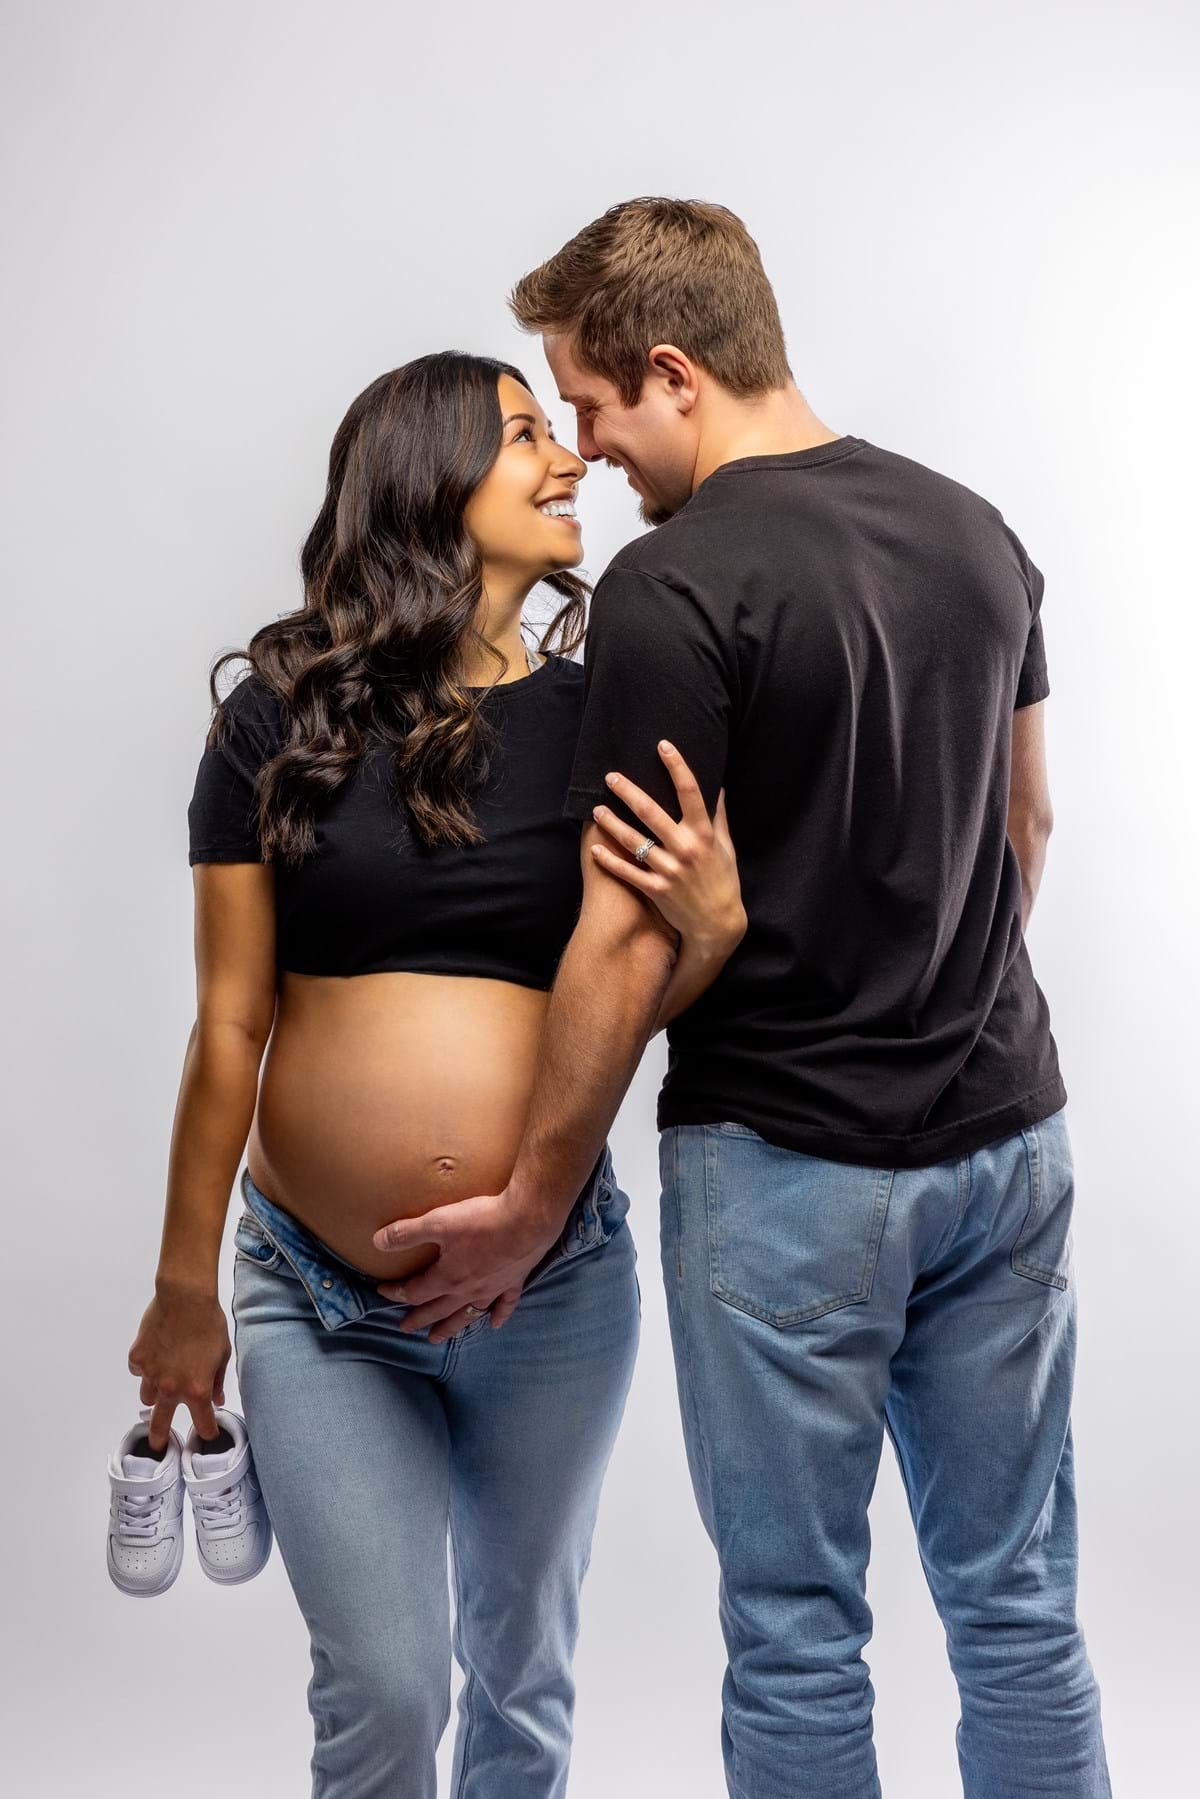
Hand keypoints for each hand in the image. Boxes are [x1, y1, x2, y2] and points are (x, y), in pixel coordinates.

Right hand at [127, 1285, 231, 1452]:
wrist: (185, 1297)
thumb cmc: (209, 1323)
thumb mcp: (222, 1354)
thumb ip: (217, 1382)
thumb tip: (217, 1401)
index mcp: (196, 1390)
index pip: (202, 1423)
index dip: (208, 1431)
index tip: (209, 1435)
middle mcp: (170, 1388)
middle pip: (161, 1425)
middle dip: (160, 1439)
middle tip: (159, 1446)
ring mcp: (150, 1374)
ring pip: (147, 1396)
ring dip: (155, 1393)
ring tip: (163, 1378)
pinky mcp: (137, 1358)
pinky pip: (138, 1370)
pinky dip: (145, 1366)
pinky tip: (156, 1352)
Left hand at [371, 1188, 562, 1342]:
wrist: (528, 1219)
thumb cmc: (482, 1220)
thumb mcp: (437, 1222)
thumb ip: (406, 1233)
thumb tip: (377, 1242)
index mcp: (447, 1278)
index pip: (415, 1292)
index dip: (396, 1293)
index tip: (383, 1292)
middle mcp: (468, 1290)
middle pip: (438, 1311)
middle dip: (418, 1319)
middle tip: (404, 1328)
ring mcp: (493, 1289)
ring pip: (467, 1315)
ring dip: (450, 1327)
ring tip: (437, 1339)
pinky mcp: (514, 1281)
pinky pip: (505, 1305)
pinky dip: (498, 1316)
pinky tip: (494, 1325)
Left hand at [591, 743, 746, 953]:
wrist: (717, 924)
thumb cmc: (723, 880)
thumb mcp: (726, 846)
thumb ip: (718, 815)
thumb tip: (717, 785)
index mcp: (703, 834)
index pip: (690, 792)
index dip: (677, 766)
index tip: (663, 744)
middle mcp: (685, 849)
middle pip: (651, 813)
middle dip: (628, 792)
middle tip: (610, 776)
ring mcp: (669, 870)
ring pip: (634, 841)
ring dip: (612, 823)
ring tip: (596, 809)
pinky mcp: (656, 890)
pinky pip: (628, 872)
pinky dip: (610, 861)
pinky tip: (595, 849)